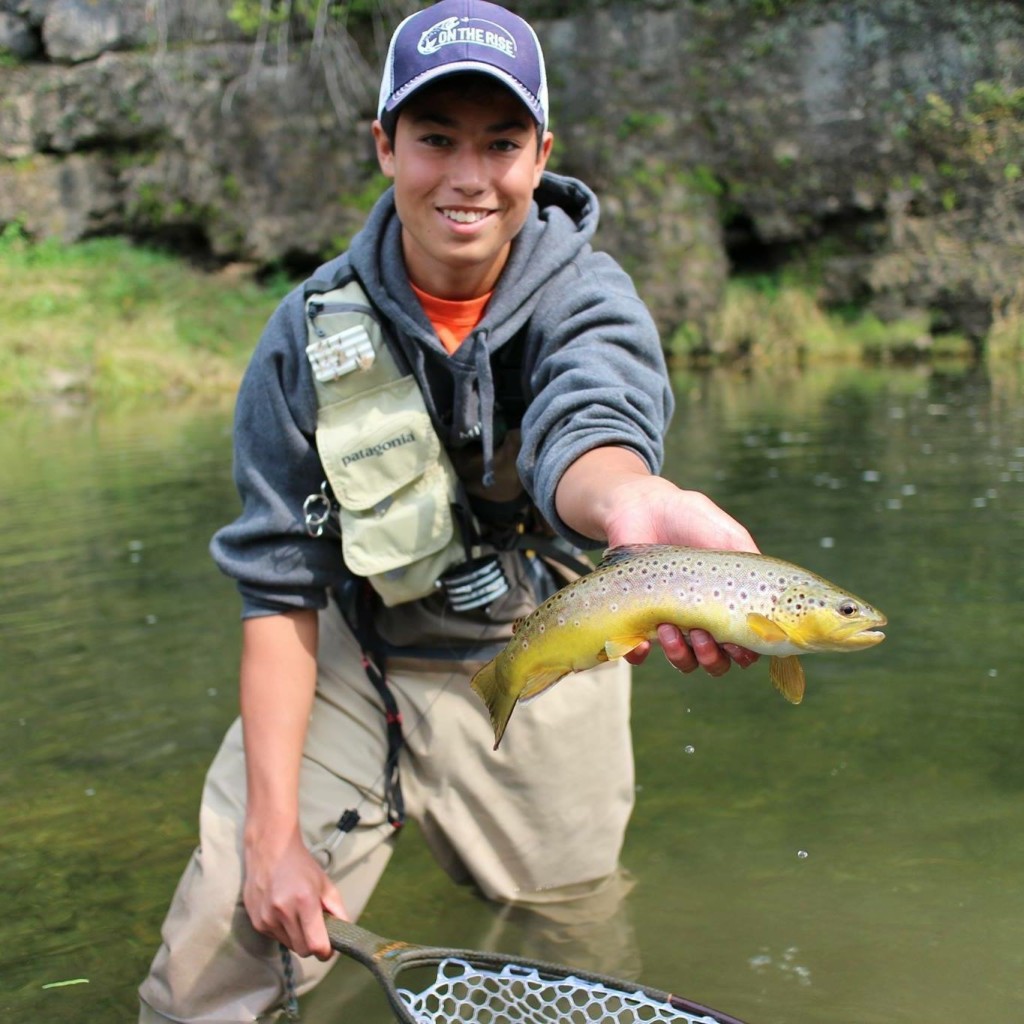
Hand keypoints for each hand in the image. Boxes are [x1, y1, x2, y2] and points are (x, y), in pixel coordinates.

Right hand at [243, 826, 346, 959]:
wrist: (270, 850)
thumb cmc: (301, 866)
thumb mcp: (325, 884)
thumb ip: (338, 911)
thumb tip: (344, 934)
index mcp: (304, 901)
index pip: (316, 945)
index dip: (326, 951)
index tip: (330, 946)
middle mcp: (283, 912)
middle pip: (303, 950)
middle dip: (313, 945)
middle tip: (316, 929)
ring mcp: (267, 918)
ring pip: (289, 946)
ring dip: (298, 938)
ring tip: (298, 916)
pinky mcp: (256, 922)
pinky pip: (276, 938)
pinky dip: (284, 932)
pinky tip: (284, 912)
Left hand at [605, 478, 760, 674]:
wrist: (643, 507)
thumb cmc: (691, 521)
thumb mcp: (730, 537)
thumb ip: (753, 565)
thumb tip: (774, 601)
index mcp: (728, 606)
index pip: (745, 645)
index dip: (745, 654)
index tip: (738, 643)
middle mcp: (702, 621)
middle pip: (716, 661)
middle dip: (711, 657)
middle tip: (701, 633)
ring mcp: (670, 622)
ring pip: (683, 661)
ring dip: (680, 655)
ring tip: (669, 628)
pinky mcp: (636, 619)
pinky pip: (636, 652)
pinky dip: (639, 655)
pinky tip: (641, 643)